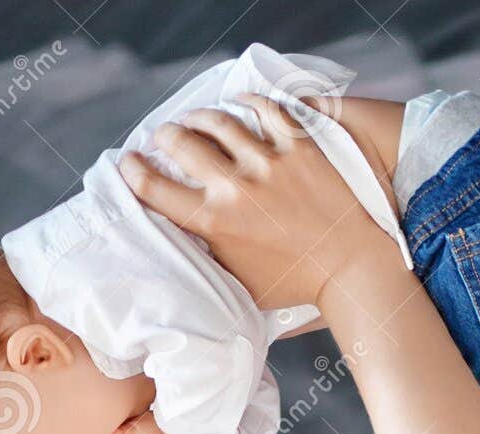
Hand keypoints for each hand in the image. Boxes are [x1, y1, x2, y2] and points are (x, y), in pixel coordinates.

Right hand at [119, 95, 394, 307]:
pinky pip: (264, 110)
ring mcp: (269, 163)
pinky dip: (245, 103)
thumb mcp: (238, 280)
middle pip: (180, 142)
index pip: (153, 187)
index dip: (132, 170)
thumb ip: (207, 255)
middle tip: (164, 137)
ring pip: (218, 119)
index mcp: (214, 223)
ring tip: (195, 119)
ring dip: (198, 116)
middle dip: (164, 135)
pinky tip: (238, 104)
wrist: (351, 268)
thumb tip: (179, 234)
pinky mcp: (299, 147)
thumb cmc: (295, 283)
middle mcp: (235, 188)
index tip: (128, 162)